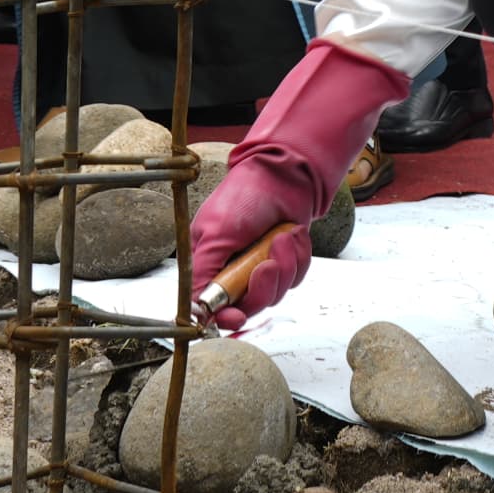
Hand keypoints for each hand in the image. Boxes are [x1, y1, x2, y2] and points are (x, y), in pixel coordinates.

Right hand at [188, 40, 410, 328]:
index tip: (236, 318)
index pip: (214, 307)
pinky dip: (298, 257)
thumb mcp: (216, 234)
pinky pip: (295, 276)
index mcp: (211, 263)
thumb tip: (195, 310)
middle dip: (263, 286)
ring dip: (284, 266)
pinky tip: (292, 235)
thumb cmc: (244, 197)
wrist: (285, 174)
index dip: (226, 318)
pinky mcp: (286, 258)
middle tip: (268, 262)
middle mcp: (235, 268)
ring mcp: (261, 264)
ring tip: (282, 239)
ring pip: (275, 292)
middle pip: (250, 305)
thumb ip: (204, 272)